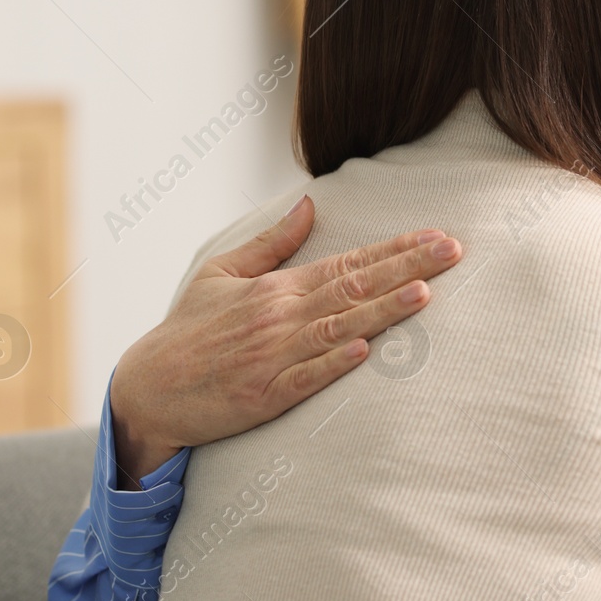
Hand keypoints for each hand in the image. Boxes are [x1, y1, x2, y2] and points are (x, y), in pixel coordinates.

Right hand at [109, 195, 461, 486]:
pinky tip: (365, 348)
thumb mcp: (221, 272)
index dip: (395, 249)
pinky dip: (334, 362)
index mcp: (276, 288)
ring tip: (424, 292)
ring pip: (338, 328)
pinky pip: (305, 378)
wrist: (147, 390)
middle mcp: (279, 317)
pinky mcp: (264, 397)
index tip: (435, 236)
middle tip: (452, 250)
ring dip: (382, 310)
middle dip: (407, 267)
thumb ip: (271, 242)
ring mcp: (273, 358)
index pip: (348, 262)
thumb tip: (309, 202)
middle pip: (354, 288)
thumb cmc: (189, 330)